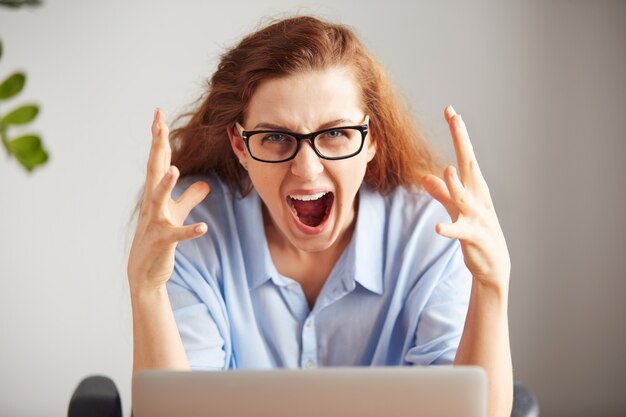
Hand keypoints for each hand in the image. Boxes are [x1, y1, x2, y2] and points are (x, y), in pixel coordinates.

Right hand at [127, 108, 209, 291]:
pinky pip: (177, 235)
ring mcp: (156, 222)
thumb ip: (190, 197)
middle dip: (157, 147)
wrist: (144, 271)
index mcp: (155, 193)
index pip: (158, 160)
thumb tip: (205, 183)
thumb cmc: (159, 238)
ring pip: (159, 200)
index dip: (159, 138)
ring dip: (165, 185)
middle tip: (158, 125)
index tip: (159, 114)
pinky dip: (190, 231)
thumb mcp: (177, 214)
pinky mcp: (163, 241)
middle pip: (154, 170)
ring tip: (174, 169)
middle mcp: (152, 203)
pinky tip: (203, 227)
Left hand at [421, 106, 509, 291]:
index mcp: (475, 187)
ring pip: (465, 197)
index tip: (450, 110)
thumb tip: (425, 177)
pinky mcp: (474, 237)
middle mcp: (479, 197)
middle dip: (462, 141)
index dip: (458, 133)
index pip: (465, 155)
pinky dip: (449, 229)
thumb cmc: (475, 233)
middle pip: (469, 165)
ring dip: (457, 184)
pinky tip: (438, 228)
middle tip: (456, 119)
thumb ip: (441, 194)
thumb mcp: (456, 210)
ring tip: (447, 169)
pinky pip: (460, 232)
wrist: (493, 265)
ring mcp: (478, 216)